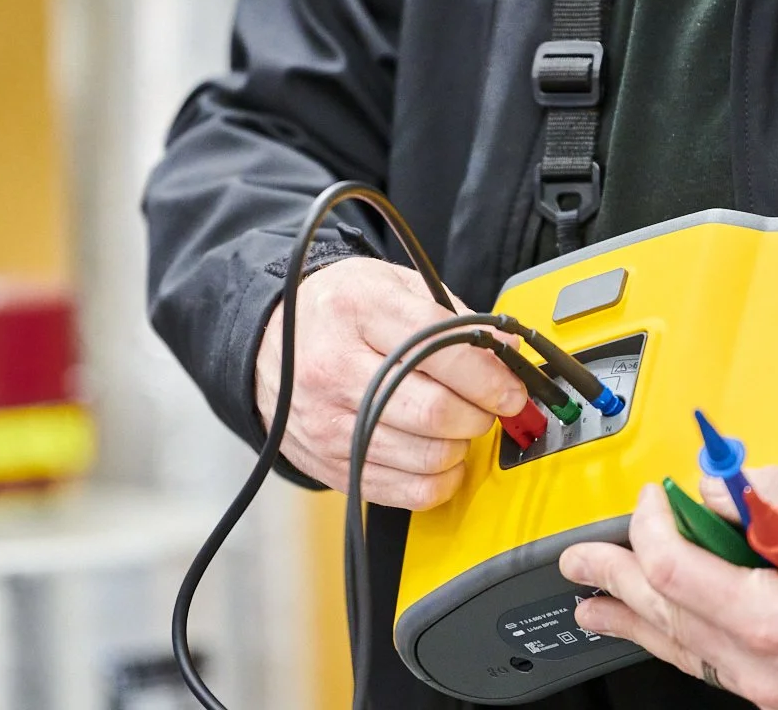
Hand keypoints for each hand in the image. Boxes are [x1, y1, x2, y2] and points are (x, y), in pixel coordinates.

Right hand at [254, 257, 526, 509]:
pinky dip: (439, 480)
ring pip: (427, 456)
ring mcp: (328, 421)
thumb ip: (454, 317)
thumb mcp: (392, 286)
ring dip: (461, 447)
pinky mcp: (328, 463)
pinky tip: (440, 456)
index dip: (491, 376)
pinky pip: (405, 491)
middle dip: (481, 414)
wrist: (267, 339)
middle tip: (488, 405)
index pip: (441, 350)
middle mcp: (335, 367)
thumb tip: (509, 350)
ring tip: (459, 426)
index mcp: (357, 310)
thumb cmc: (338, 310)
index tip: (511, 387)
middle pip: (436, 411)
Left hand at [558, 467, 777, 709]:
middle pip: (663, 614)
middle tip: (577, 564)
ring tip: (593, 609)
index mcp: (769, 618)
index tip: (655, 496)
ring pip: (680, 648)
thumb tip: (715, 486)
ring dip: (632, 621)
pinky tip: (661, 633)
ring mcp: (769, 688)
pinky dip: (676, 642)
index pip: (673, 566)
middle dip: (613, 581)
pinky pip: (710, 665)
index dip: (651, 524)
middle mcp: (759, 664)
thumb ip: (773, 492)